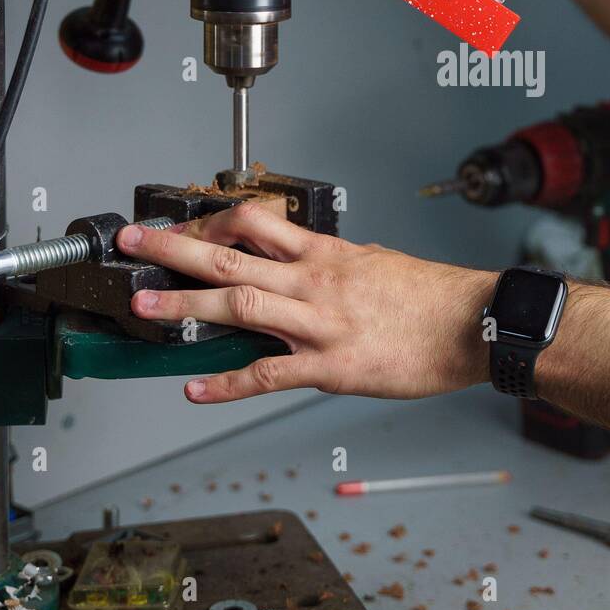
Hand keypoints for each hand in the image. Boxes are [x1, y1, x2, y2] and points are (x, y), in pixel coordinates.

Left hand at [115, 202, 495, 405]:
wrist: (474, 325)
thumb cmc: (434, 296)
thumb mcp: (379, 262)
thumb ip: (338, 263)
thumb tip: (312, 261)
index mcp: (327, 254)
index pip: (257, 223)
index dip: (211, 220)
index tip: (182, 224)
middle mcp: (316, 282)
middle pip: (232, 255)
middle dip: (176, 248)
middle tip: (135, 243)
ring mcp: (320, 324)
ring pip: (240, 305)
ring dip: (186, 305)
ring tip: (144, 306)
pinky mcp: (331, 367)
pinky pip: (268, 374)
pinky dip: (226, 384)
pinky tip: (195, 389)